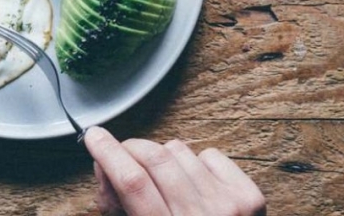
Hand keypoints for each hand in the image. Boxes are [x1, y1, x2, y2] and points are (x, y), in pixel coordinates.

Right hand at [84, 127, 264, 215]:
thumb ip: (116, 206)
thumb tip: (105, 166)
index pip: (132, 182)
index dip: (109, 153)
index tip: (94, 137)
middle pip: (154, 159)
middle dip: (130, 148)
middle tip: (122, 153)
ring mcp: (228, 205)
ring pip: (179, 150)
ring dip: (162, 157)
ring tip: (163, 181)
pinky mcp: (248, 196)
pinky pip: (210, 155)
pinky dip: (196, 163)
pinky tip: (193, 185)